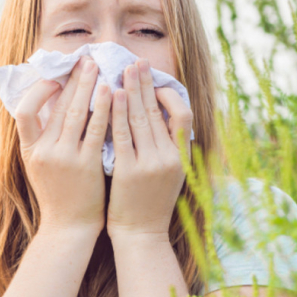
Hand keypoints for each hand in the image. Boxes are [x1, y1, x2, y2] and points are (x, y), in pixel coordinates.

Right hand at [15, 57, 111, 235]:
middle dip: (72, 79)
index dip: (38, 91)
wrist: (70, 227)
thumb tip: (51, 107)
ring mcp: (64, 158)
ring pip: (75, 113)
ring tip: (97, 67)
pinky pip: (96, 129)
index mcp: (29, 151)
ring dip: (87, 86)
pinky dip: (103, 108)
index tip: (55, 78)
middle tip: (85, 58)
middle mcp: (43, 151)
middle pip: (56, 106)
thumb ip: (42, 139)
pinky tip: (112, 92)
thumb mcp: (40, 167)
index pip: (23, 111)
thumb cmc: (60, 195)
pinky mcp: (86, 164)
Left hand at [106, 58, 192, 238]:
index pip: (183, 117)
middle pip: (158, 112)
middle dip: (147, 84)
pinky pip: (122, 135)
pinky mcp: (128, 171)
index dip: (170, 96)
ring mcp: (150, 164)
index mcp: (181, 158)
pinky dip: (118, 113)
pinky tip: (113, 95)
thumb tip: (163, 119)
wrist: (141, 235)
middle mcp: (169, 158)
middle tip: (138, 62)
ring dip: (133, 91)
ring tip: (125, 70)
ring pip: (141, 119)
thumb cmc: (153, 204)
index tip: (156, 83)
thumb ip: (170, 149)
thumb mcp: (172, 176)